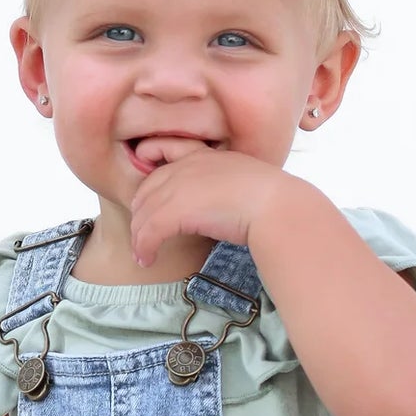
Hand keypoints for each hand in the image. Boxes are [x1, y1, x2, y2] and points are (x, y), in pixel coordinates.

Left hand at [127, 139, 292, 267]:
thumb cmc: (272, 200)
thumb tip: (228, 206)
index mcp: (205, 156)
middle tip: (144, 236)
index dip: (150, 177)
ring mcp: (178, 186)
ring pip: (144, 213)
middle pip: (147, 189)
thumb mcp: (245, 183)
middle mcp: (186, 166)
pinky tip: (147, 259)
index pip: (164, 157)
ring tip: (143, 254)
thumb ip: (227, 187)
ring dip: (140, 236)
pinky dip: (144, 247)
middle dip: (141, 214)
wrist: (276, 206)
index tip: (147, 196)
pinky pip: (148, 231)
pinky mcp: (174, 210)